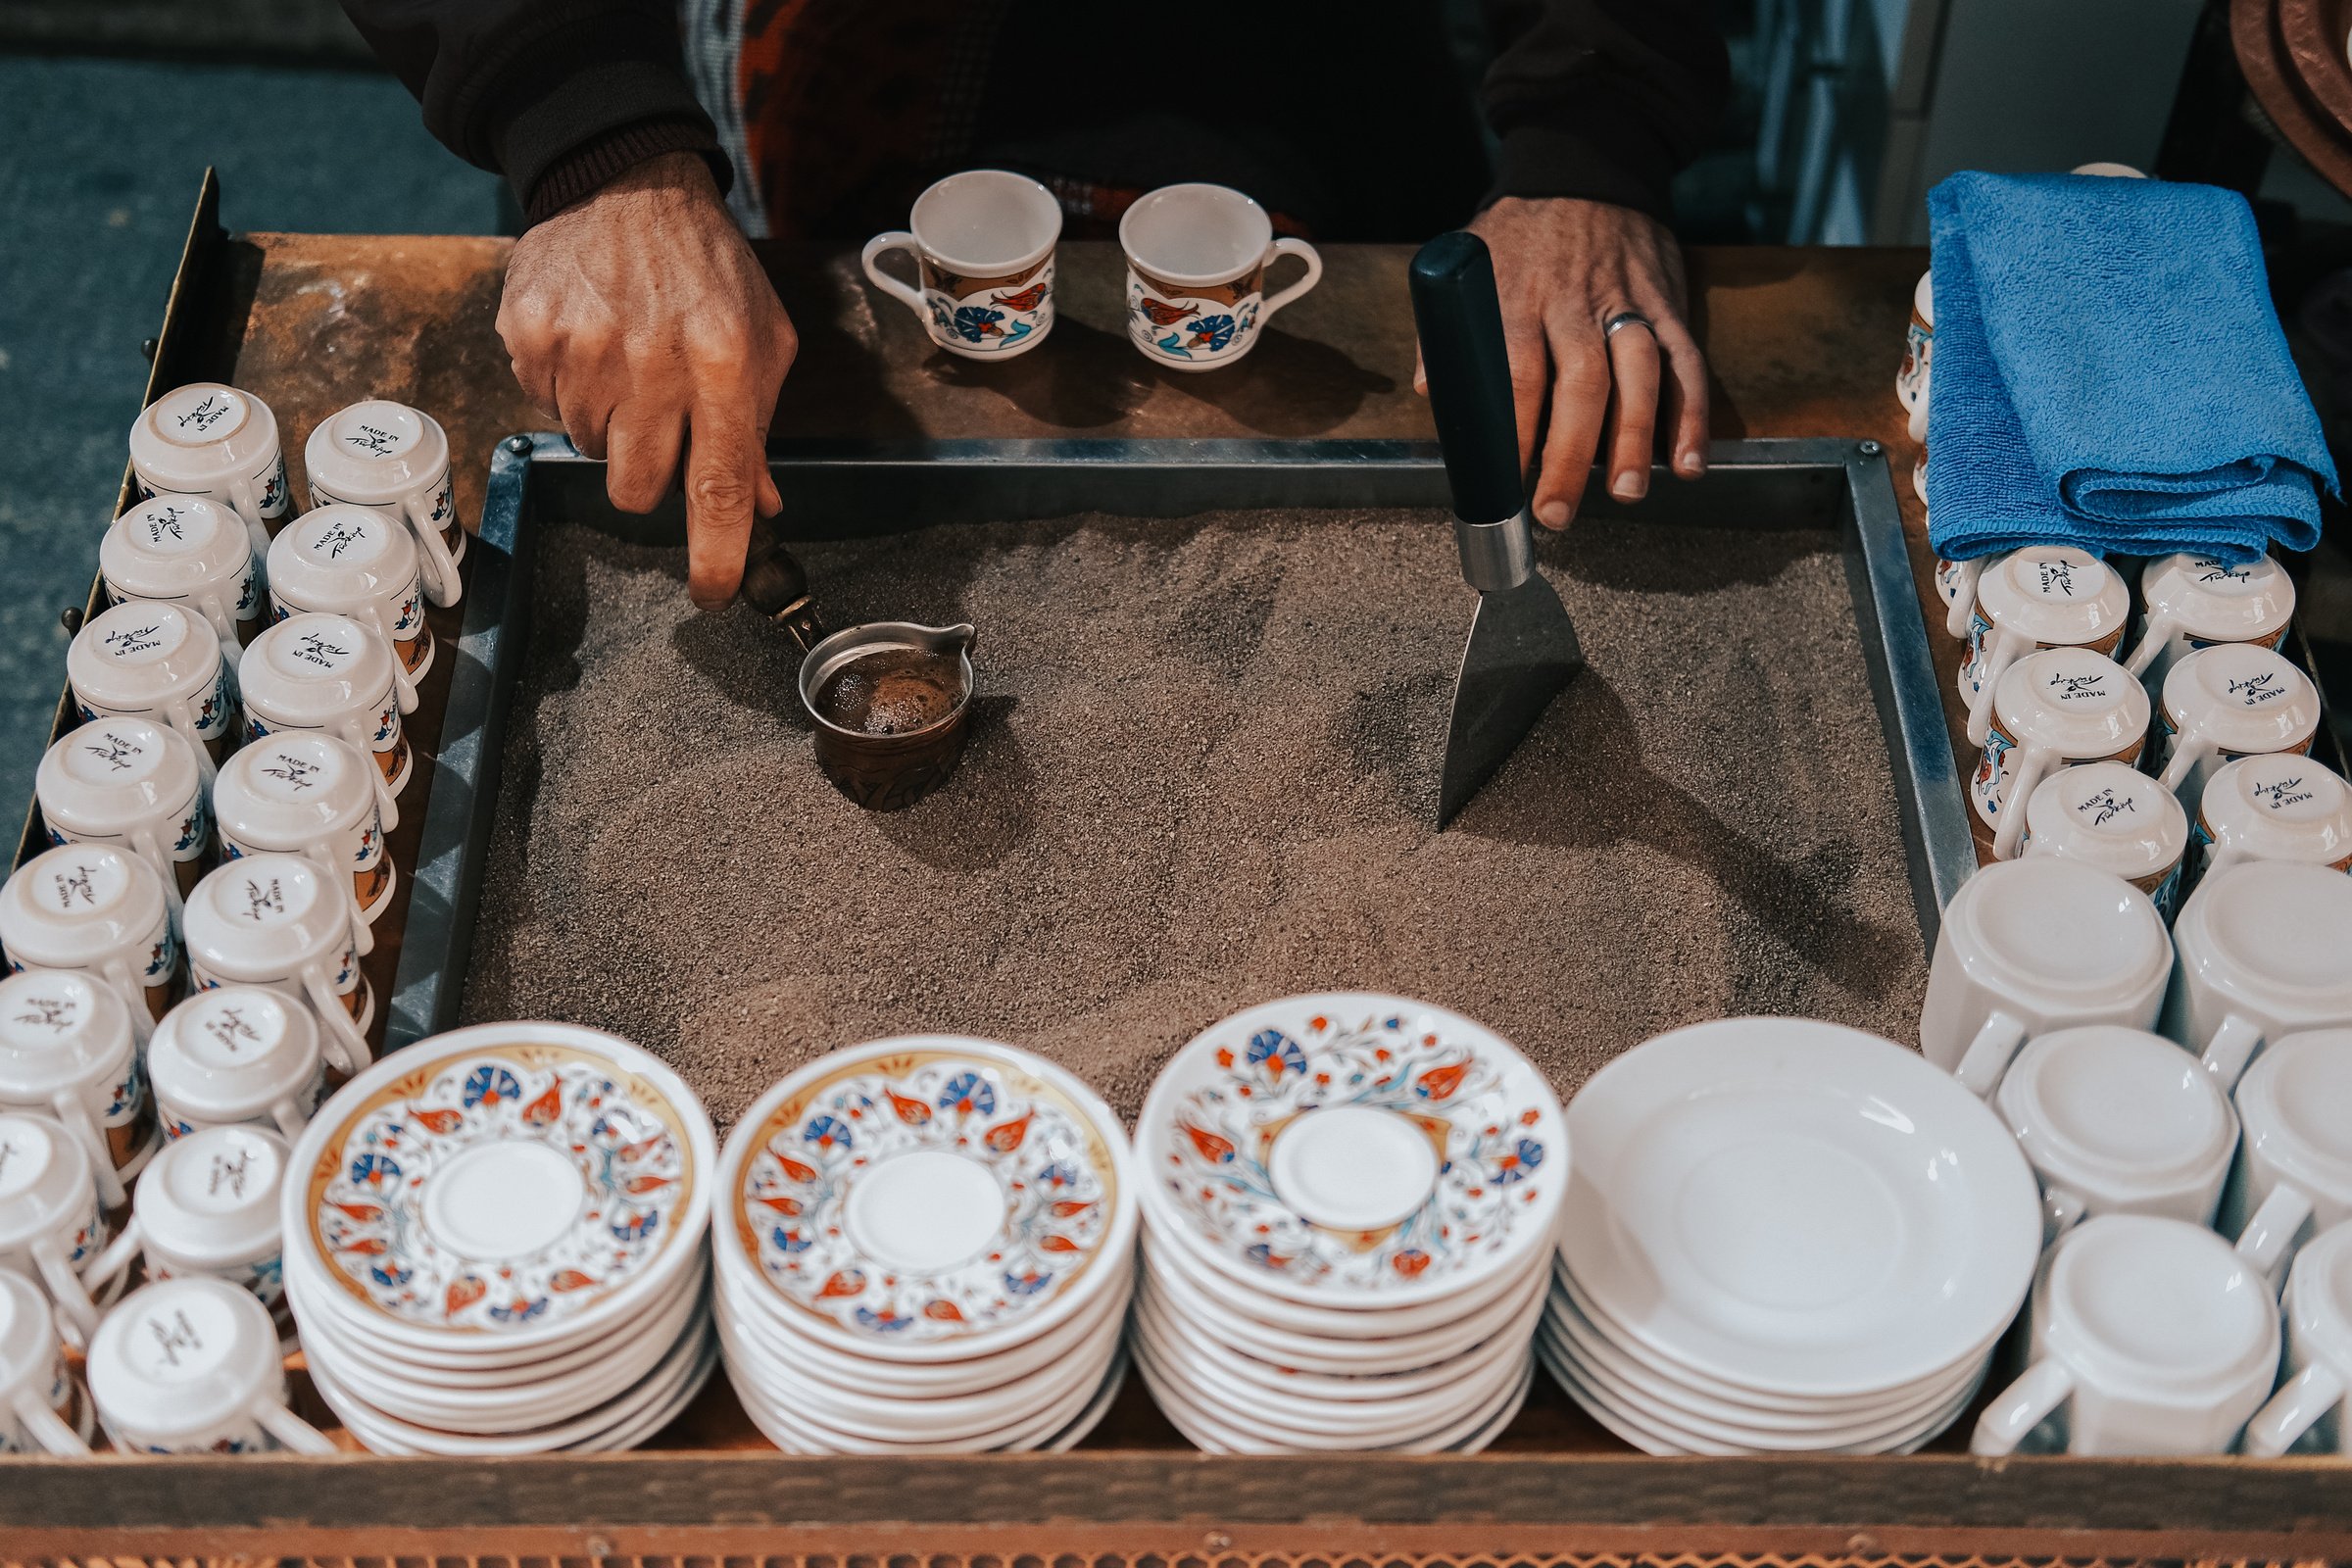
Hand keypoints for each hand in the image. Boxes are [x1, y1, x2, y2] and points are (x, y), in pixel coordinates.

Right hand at [497, 151, 797, 606]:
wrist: (625, 182)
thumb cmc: (707, 266)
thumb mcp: (762, 337)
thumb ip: (761, 426)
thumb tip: (760, 508)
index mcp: (723, 364)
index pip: (719, 487)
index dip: (716, 555)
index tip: (711, 594)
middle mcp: (652, 362)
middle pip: (637, 488)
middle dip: (649, 477)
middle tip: (659, 427)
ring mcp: (583, 350)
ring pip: (590, 451)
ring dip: (611, 427)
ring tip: (628, 365)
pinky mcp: (530, 336)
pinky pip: (546, 408)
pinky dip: (569, 390)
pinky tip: (592, 342)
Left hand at [1419, 197, 1708, 528]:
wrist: (1586, 164)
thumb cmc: (1520, 229)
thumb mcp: (1470, 259)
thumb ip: (1450, 326)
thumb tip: (1436, 391)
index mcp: (1517, 295)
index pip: (1514, 375)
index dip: (1512, 435)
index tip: (1502, 484)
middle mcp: (1574, 301)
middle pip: (1580, 386)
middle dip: (1570, 457)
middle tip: (1558, 512)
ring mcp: (1626, 302)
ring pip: (1638, 375)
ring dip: (1635, 440)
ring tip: (1627, 492)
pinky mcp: (1667, 302)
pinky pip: (1685, 362)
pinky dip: (1691, 415)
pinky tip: (1688, 461)